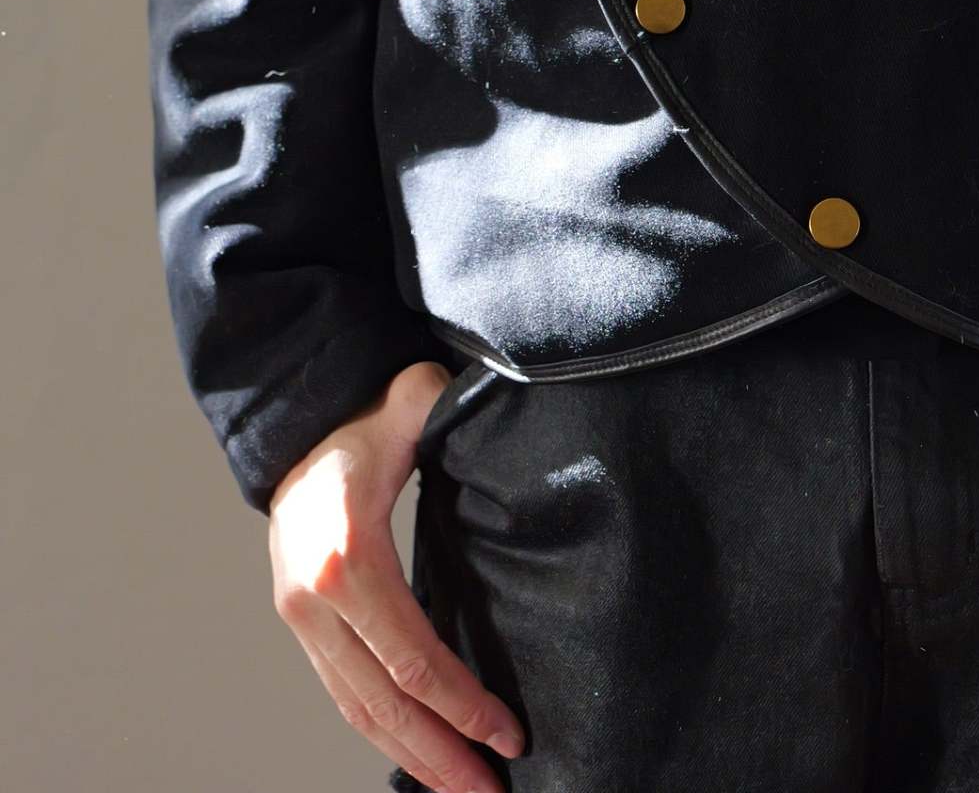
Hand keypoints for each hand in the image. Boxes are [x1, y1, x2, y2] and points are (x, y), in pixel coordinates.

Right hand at [269, 359, 525, 791]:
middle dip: (440, 756)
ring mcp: (301, 621)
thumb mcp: (410, 403)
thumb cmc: (362, 422)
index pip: (411, 659)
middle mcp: (314, 603)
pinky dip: (383, 731)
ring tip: (464, 788)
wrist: (297, 430)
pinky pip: (344, 694)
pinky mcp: (303, 628)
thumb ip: (443, 402)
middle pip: (382, 704)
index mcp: (347, 559)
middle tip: (492, 792)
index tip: (509, 734)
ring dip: (412, 756)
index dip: (462, 705)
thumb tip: (499, 398)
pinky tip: (422, 751)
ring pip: (358, 711)